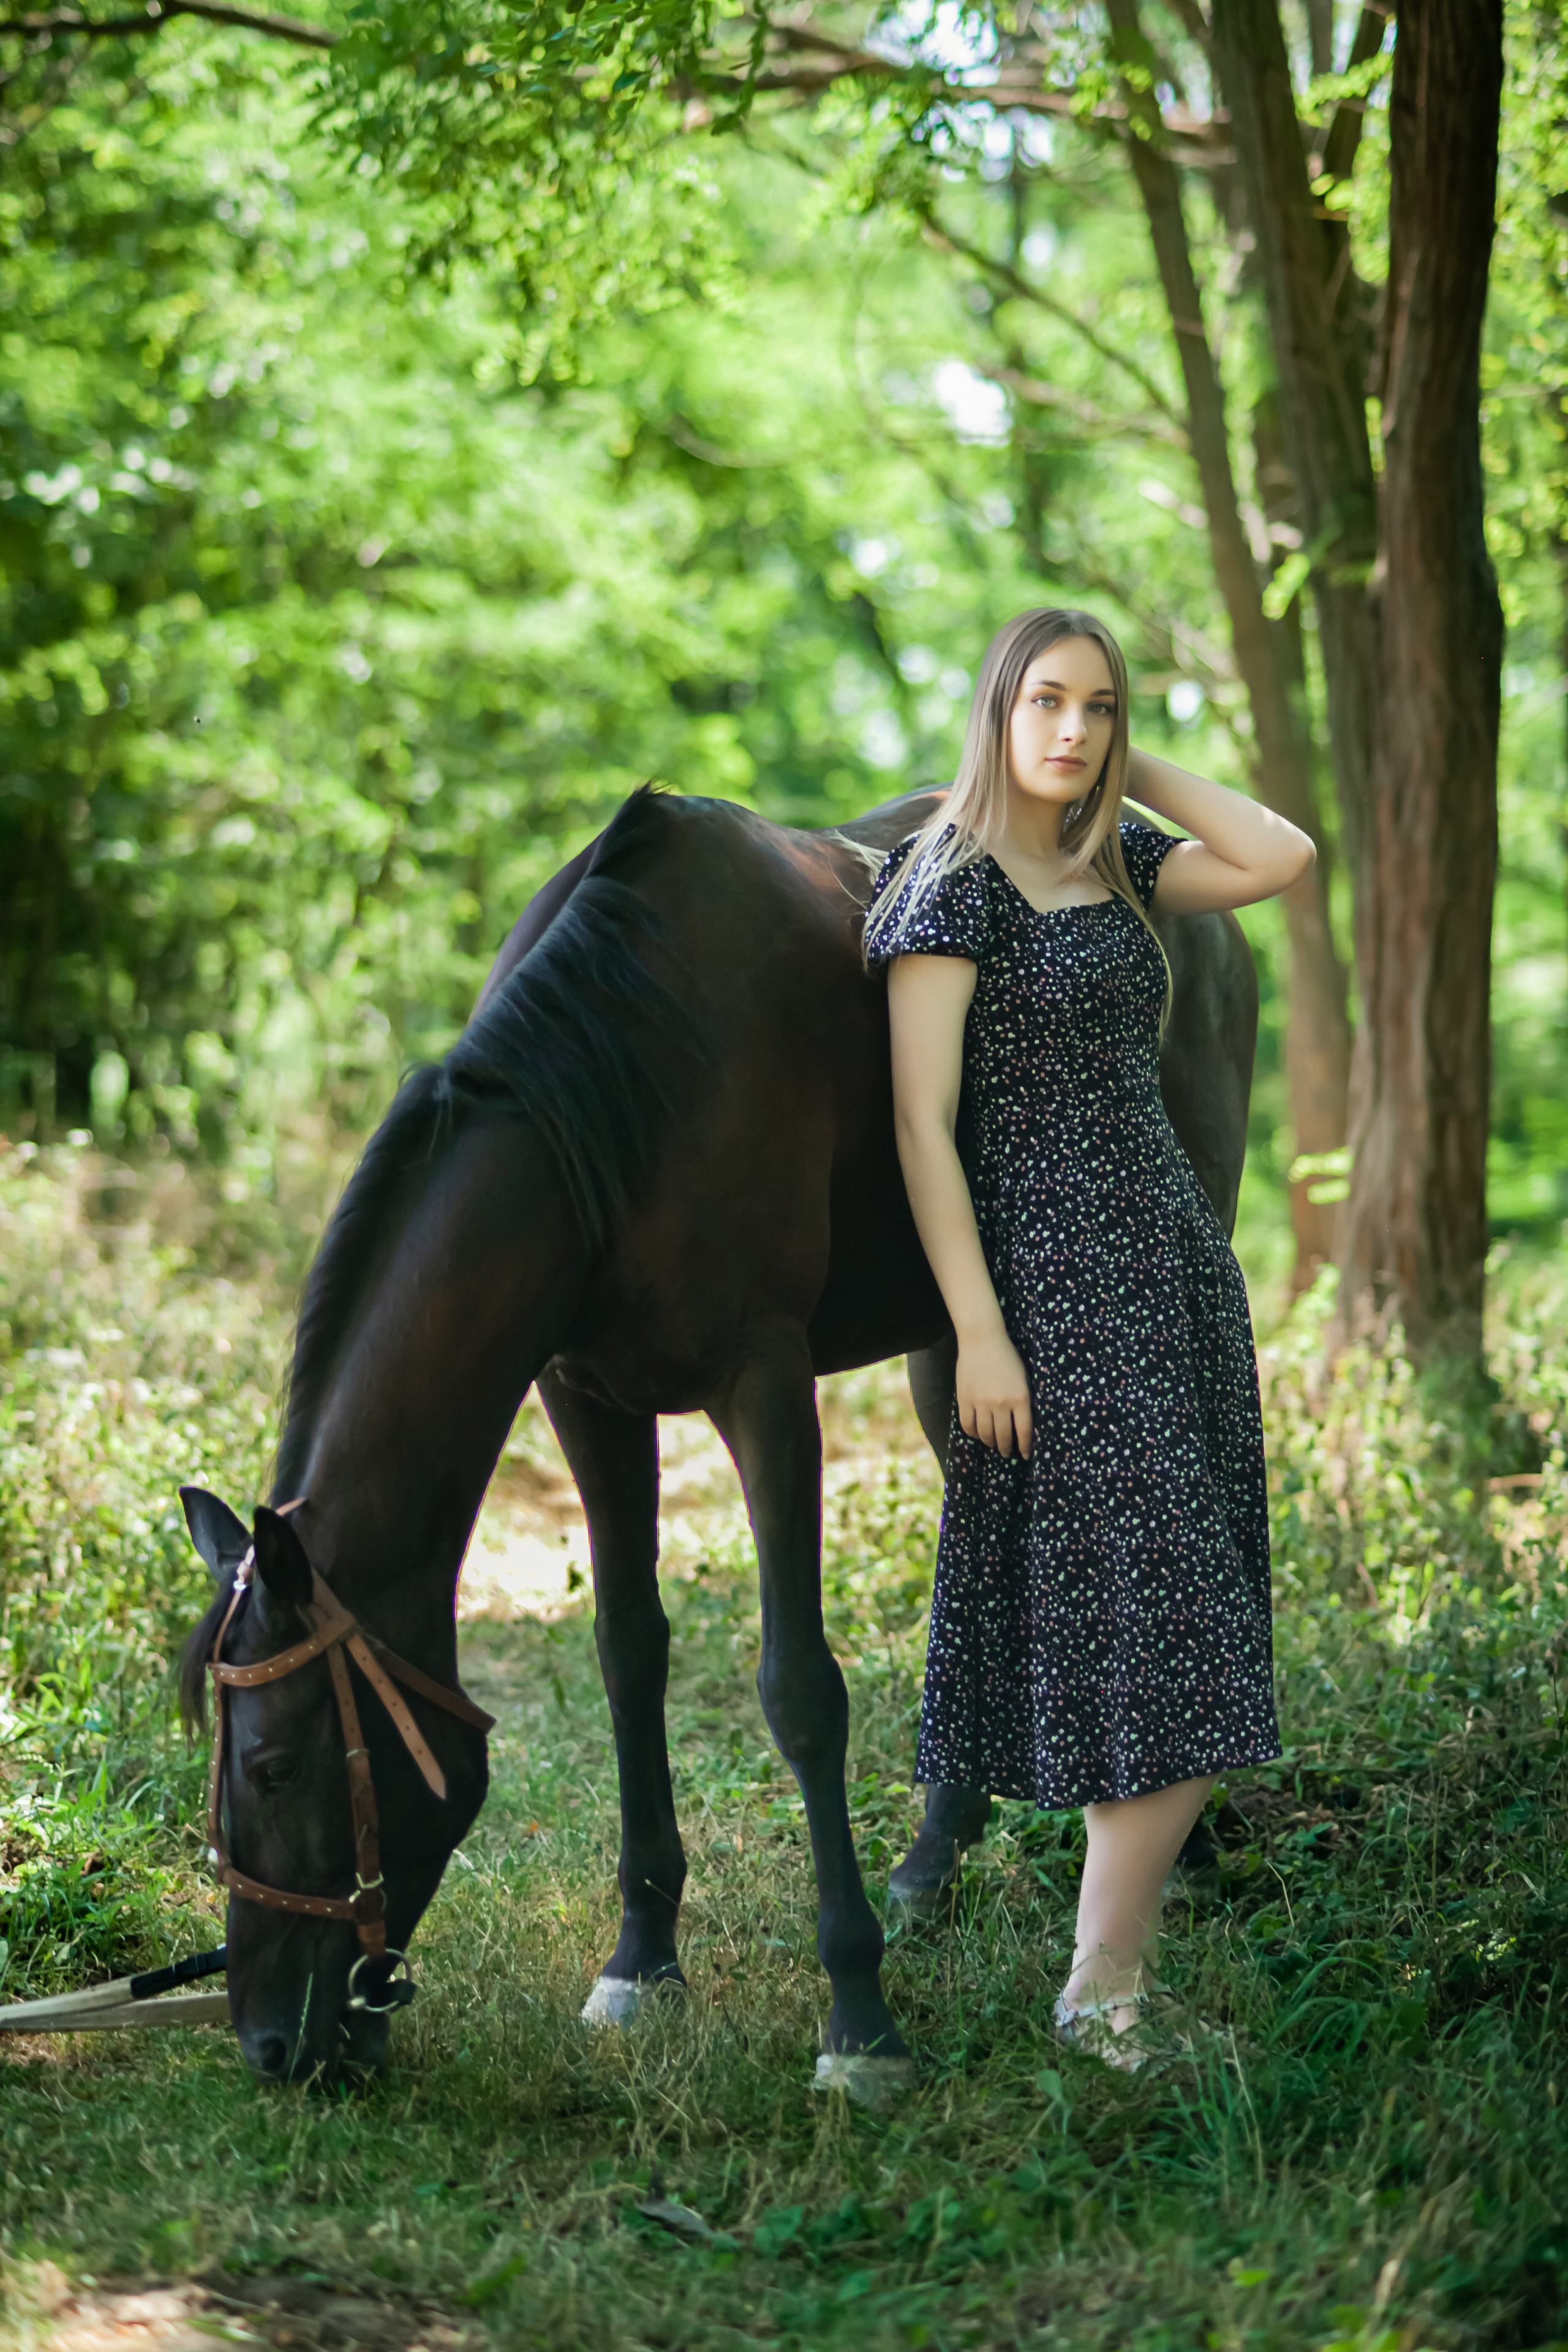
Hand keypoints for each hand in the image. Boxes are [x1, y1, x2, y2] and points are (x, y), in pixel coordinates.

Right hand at [956, 1330, 1031, 1458]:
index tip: (1025, 1455)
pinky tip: (977, 1433)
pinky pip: (968, 1425)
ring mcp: (981, 1402)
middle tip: (1006, 1452)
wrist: (982, 1340)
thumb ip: (1023, 1401)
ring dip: (990, 1442)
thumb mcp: (1024, 1378)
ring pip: (985, 1434)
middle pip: (1003, 1436)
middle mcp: (1001, 1403)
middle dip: (1006, 1448)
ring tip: (992, 1443)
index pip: (1024, 1431)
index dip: (1025, 1447)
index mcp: (1021, 1398)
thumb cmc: (1007, 1357)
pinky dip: (973, 1433)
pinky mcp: (965, 1399)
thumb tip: (1022, 1424)